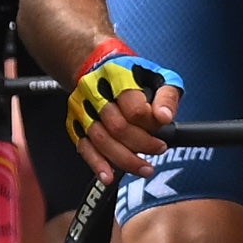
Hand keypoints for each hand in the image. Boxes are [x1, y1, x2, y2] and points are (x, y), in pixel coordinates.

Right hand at [64, 42, 181, 174]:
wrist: (98, 66)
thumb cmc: (134, 75)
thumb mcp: (159, 77)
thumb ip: (167, 96)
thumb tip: (164, 117)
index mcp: (118, 78)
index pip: (134, 108)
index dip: (150, 124)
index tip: (162, 130)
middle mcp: (96, 93)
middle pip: (117, 127)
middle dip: (141, 144)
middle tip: (158, 150)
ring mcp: (82, 109)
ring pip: (100, 140)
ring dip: (124, 160)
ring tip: (145, 168)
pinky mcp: (75, 123)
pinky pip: (83, 147)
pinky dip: (96, 164)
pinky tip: (109, 176)